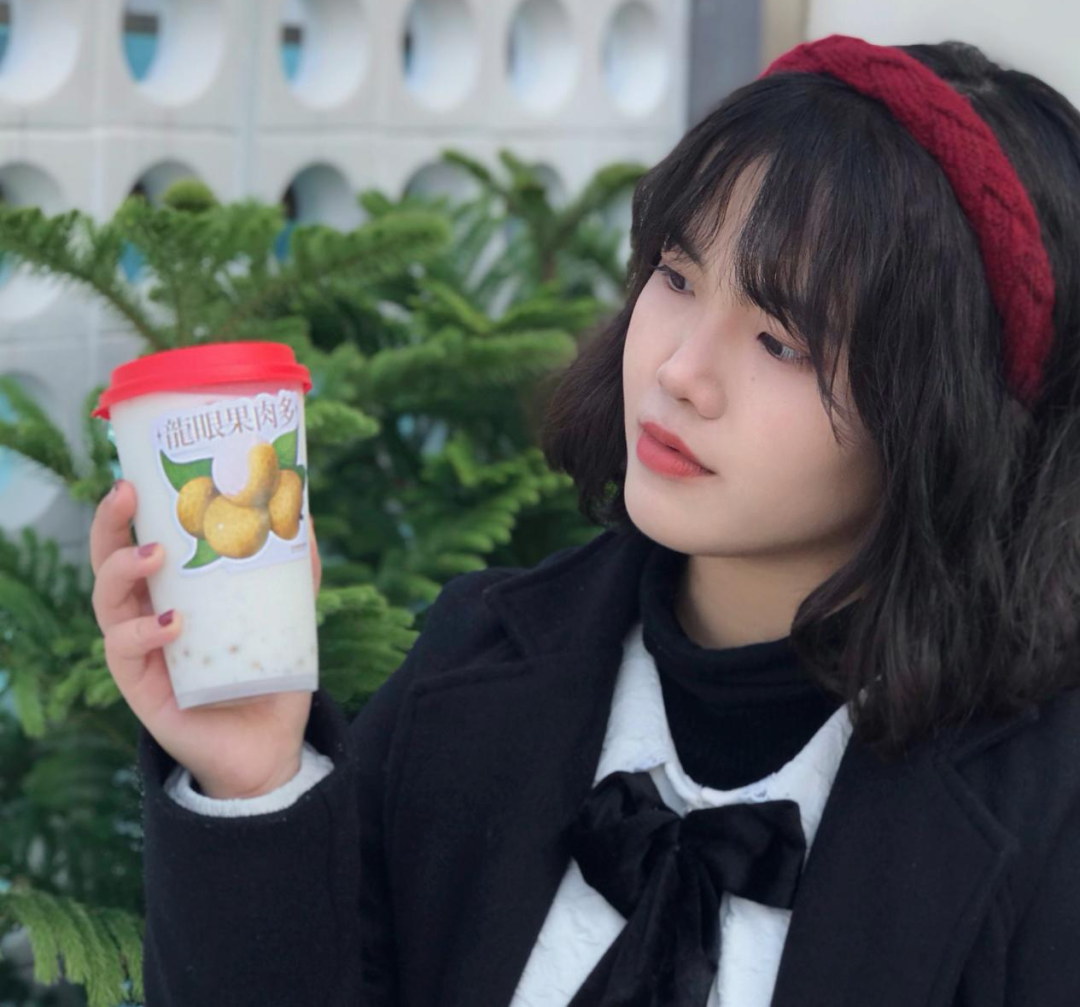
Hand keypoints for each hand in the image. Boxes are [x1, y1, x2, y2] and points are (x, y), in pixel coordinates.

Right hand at [90, 480, 322, 798]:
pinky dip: (146, 633)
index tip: (135, 476)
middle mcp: (146, 613)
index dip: (129, 510)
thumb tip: (308, 516)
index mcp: (173, 591)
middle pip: (108, 561)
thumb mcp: (288, 616)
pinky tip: (174, 624)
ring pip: (106, 601)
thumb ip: (296, 571)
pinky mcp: (139, 685)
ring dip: (125, 570)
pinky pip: (125, 651)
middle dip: (110, 525)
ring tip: (157, 555)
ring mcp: (139, 649)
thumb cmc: (267, 673)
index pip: (139, 541)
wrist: (267, 743)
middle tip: (126, 494)